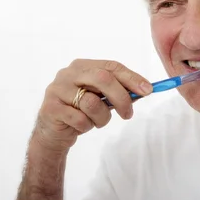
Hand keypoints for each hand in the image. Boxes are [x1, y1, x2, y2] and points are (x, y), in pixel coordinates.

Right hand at [33, 59, 152, 151]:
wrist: (52, 133)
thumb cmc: (81, 112)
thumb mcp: (101, 99)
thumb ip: (119, 92)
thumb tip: (145, 89)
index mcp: (82, 66)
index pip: (111, 66)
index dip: (131, 78)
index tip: (148, 90)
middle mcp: (68, 73)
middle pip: (103, 78)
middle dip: (121, 97)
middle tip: (128, 114)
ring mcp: (57, 90)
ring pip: (92, 103)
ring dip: (102, 118)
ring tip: (96, 122)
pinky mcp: (50, 108)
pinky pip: (80, 119)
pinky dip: (86, 126)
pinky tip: (80, 127)